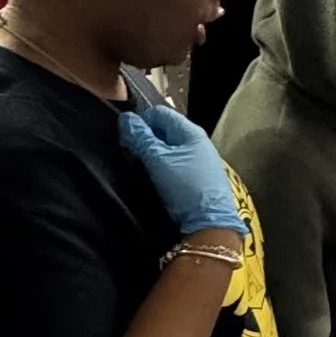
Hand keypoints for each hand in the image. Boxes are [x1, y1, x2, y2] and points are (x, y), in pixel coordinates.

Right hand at [117, 103, 247, 236]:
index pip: (161, 113)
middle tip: (131, 151)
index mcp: (191, 131)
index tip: (128, 137)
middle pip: (166, 129)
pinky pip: (177, 162)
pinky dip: (165, 164)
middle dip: (147, 137)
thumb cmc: (185, 187)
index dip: (141, 121)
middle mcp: (198, 141)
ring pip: (171, 147)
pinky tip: (158, 176)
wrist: (210, 223)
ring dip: (154, 153)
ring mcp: (201, 159)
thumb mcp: (158, 161)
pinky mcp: (200, 177)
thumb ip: (141, 139)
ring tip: (142, 165)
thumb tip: (125, 119)